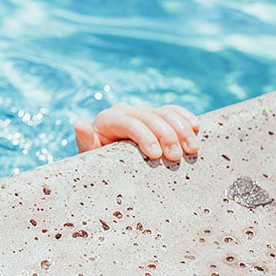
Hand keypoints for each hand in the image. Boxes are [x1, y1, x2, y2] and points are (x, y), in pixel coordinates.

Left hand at [74, 103, 198, 161]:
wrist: (107, 164)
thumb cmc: (97, 163)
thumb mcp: (89, 156)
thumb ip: (86, 141)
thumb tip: (79, 124)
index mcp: (108, 119)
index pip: (129, 122)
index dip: (144, 135)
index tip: (156, 154)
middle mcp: (124, 111)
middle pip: (149, 117)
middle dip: (166, 135)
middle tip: (176, 156)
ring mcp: (141, 111)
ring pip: (164, 113)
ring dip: (181, 129)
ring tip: (192, 148)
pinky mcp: (155, 116)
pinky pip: (172, 111)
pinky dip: (185, 117)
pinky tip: (196, 127)